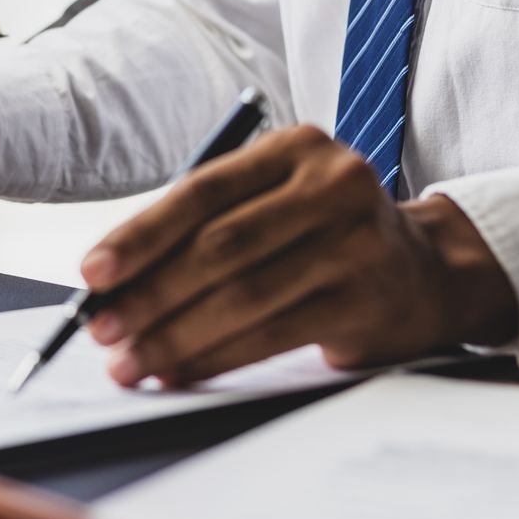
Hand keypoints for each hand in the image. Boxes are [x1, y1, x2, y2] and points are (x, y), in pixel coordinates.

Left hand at [77, 125, 518, 385]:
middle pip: (219, 246)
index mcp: (296, 148)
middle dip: (149, 294)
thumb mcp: (276, 204)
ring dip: (174, 335)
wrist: (426, 271)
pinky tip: (177, 371)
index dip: (141, 234)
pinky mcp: (365, 300)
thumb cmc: (323, 235)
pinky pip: (271, 333)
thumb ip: (206, 228)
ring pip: (242, 295)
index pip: (202, 190)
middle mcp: (332, 184)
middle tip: (101, 329)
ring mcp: (355, 243)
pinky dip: (215, 356)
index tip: (92, 274)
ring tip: (129, 361)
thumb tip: (113, 284)